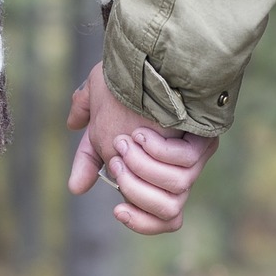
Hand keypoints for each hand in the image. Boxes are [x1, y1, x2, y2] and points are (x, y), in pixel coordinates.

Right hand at [67, 62, 218, 233]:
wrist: (154, 55)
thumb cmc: (128, 71)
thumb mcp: (100, 92)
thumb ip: (86, 111)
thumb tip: (73, 126)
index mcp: (155, 167)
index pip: (155, 212)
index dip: (139, 220)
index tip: (118, 211)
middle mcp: (177, 168)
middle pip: (167, 213)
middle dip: (136, 193)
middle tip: (119, 161)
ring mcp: (191, 159)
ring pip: (174, 196)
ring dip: (146, 174)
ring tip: (133, 143)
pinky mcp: (202, 145)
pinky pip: (182, 168)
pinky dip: (161, 155)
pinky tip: (149, 134)